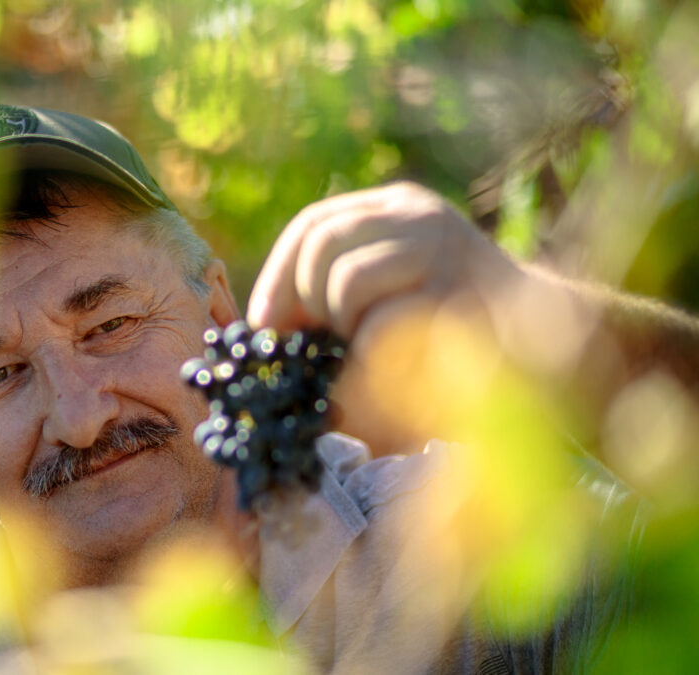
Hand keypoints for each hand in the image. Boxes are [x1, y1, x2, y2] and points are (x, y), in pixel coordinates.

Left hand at [246, 181, 518, 340]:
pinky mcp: (459, 295)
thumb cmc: (448, 340)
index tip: (266, 326)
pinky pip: (380, 324)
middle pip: (320, 243)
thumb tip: (260, 325)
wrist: (547, 359)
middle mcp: (420, 217)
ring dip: (345, 328)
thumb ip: (331, 296)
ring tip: (375, 347)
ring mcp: (445, 249)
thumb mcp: (384, 300)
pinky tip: (399, 364)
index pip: (314, 223)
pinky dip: (371, 356)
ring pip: (345, 280)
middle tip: (323, 340)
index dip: (277, 274)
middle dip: (305, 302)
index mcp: (398, 210)